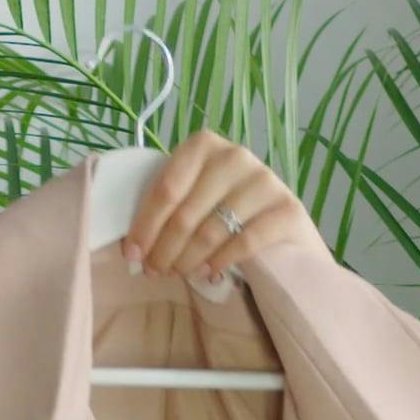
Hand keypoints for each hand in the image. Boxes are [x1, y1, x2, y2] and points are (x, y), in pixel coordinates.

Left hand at [121, 130, 326, 282]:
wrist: (282, 224)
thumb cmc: (226, 209)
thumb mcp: (193, 197)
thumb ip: (167, 209)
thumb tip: (131, 247)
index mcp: (204, 146)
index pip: (166, 189)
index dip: (145, 225)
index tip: (132, 254)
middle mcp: (235, 156)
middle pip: (186, 213)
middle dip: (164, 249)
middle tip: (154, 271)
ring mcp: (264, 181)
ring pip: (212, 230)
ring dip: (188, 259)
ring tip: (178, 274)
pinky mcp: (288, 209)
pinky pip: (244, 242)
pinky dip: (220, 261)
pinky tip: (207, 272)